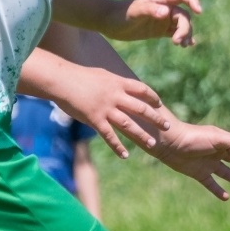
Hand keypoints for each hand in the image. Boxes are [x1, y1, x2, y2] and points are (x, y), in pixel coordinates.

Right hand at [51, 64, 171, 158]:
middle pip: (141, 108)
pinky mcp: (95, 119)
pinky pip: (109, 136)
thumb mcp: (100, 75)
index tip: (160, 104)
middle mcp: (115, 96)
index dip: (152, 97)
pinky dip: (118, 147)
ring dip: (141, 135)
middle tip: (167, 127)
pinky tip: (125, 155)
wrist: (61, 80)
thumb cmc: (77, 75)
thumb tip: (118, 83)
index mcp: (117, 83)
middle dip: (155, 118)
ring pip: (128, 124)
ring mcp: (106, 109)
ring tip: (151, 144)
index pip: (141, 90)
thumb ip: (111, 82)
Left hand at [108, 0, 200, 44]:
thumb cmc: (120, 14)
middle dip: (185, 28)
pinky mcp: (159, 30)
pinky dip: (182, 38)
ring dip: (185, 34)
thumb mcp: (134, 12)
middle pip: (183, 16)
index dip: (192, 1)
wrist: (108, 21)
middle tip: (177, 42)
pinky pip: (175, 33)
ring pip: (181, 25)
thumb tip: (166, 13)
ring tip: (182, 46)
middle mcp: (164, 7)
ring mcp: (162, 19)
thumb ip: (150, 10)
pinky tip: (187, 46)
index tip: (199, 12)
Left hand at [147, 120, 229, 199]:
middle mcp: (216, 151)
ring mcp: (207, 163)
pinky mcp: (198, 173)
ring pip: (225, 172)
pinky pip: (211, 183)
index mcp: (221, 140)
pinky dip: (218, 190)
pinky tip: (226, 197)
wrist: (171, 144)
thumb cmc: (194, 137)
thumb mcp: (217, 138)